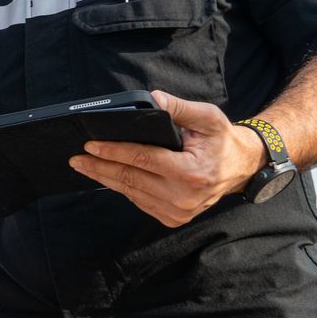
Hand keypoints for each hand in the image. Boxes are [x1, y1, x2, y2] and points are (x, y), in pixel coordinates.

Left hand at [68, 90, 266, 226]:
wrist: (241, 168)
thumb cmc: (222, 140)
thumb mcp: (208, 118)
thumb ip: (179, 108)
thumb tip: (152, 99)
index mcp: (191, 172)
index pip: (143, 159)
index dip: (114, 151)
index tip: (90, 144)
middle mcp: (183, 197)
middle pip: (130, 179)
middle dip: (99, 167)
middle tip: (75, 158)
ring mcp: (178, 211)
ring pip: (131, 193)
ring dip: (105, 179)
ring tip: (84, 166)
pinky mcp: (173, 218)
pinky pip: (139, 201)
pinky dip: (122, 188)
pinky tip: (106, 176)